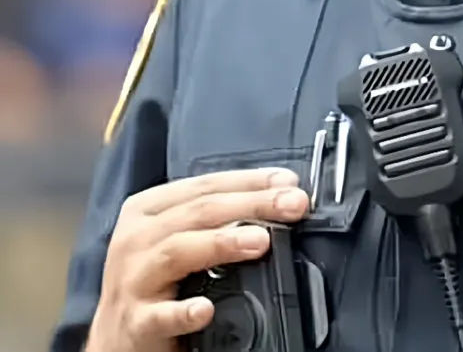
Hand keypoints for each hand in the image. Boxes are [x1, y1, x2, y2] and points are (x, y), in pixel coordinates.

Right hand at [85, 167, 309, 351]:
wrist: (118, 342)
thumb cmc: (157, 281)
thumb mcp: (181, 238)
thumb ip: (219, 217)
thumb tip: (281, 198)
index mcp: (149, 210)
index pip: (206, 185)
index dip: (251, 179)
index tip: (289, 181)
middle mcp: (136, 238)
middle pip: (200, 211)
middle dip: (252, 204)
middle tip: (292, 205)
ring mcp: (132, 281)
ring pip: (179, 250)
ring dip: (222, 243)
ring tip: (261, 242)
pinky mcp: (134, 324)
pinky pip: (159, 316)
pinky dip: (183, 312)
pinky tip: (206, 310)